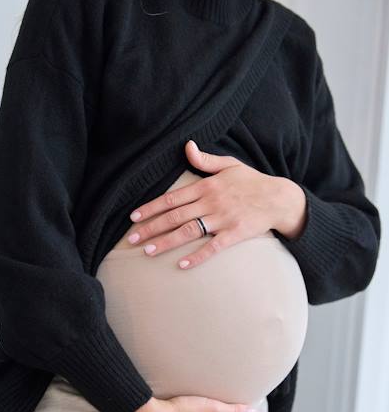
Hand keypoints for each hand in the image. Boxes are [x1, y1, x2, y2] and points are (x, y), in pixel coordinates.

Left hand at [126, 139, 307, 268]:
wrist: (278, 198)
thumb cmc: (252, 182)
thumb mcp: (229, 165)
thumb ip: (205, 159)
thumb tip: (187, 146)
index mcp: (206, 186)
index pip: (172, 198)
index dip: (151, 207)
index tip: (134, 216)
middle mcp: (210, 203)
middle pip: (174, 216)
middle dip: (151, 228)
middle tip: (131, 239)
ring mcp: (222, 219)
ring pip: (188, 232)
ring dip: (166, 242)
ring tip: (147, 251)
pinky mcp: (234, 235)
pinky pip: (212, 247)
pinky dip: (196, 256)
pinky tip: (181, 265)